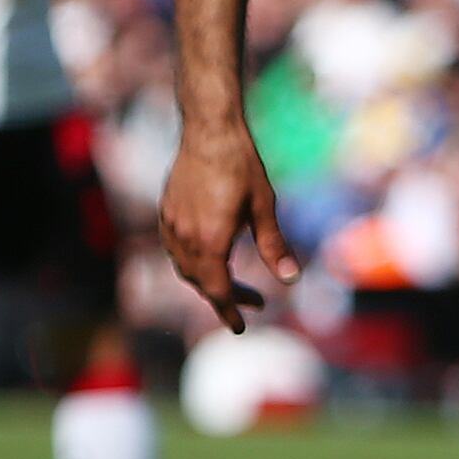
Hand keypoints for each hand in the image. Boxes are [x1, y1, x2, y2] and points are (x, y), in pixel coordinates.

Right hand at [160, 118, 297, 334]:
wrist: (208, 130)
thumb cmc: (242, 166)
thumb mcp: (264, 207)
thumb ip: (275, 246)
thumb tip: (292, 280)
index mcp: (209, 240)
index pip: (217, 290)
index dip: (230, 310)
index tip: (240, 327)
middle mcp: (184, 236)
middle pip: (200, 282)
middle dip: (224, 297)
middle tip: (252, 302)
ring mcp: (170, 224)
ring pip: (184, 268)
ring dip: (206, 281)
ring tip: (232, 285)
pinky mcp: (165, 212)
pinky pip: (175, 250)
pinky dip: (192, 263)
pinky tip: (209, 258)